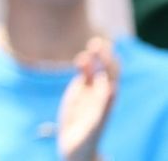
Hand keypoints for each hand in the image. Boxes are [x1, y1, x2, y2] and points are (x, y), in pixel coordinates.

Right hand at [58, 37, 119, 160]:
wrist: (75, 146)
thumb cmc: (87, 139)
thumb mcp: (95, 124)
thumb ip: (103, 106)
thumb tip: (112, 87)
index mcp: (107, 101)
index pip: (112, 79)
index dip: (110, 67)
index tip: (106, 56)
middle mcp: (101, 94)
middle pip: (106, 71)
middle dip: (104, 57)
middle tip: (99, 43)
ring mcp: (90, 91)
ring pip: (95, 70)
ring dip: (95, 58)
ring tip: (94, 44)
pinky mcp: (80, 92)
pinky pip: (84, 75)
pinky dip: (83, 66)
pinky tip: (81, 59)